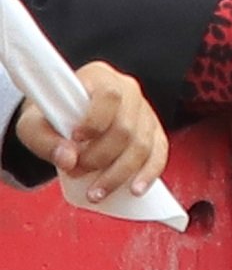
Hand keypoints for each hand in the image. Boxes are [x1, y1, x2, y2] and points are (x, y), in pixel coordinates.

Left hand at [15, 62, 169, 201]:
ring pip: (142, 146)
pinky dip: (148, 174)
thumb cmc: (49, 119)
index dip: (95, 120)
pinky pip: (159, 154)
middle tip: (76, 171)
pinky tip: (135, 190)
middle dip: (100, 157)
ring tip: (96, 192)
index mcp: (99, 77)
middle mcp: (129, 91)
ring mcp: (145, 112)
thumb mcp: (33, 125)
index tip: (74, 139)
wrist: (63, 121)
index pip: (109, 96)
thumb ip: (44, 141)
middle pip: (126, 127)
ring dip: (119, 174)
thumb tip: (68, 159)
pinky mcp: (155, 133)